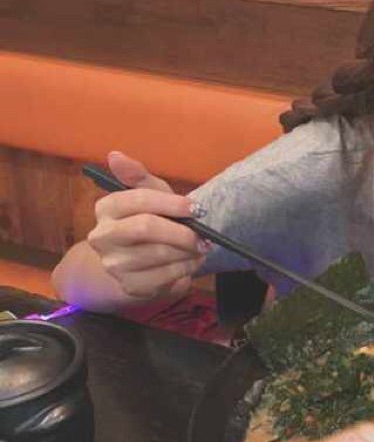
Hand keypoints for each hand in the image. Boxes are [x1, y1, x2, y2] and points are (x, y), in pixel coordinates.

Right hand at [87, 152, 208, 299]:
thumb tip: (115, 155)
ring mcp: (114, 264)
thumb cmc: (147, 224)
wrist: (135, 268)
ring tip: (199, 249)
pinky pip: (166, 276)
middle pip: (146, 228)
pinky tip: (190, 263)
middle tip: (203, 236)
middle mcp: (103, 236)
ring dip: (188, 252)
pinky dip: (186, 269)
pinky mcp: (130, 286)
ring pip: (160, 254)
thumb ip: (138, 178)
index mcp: (106, 208)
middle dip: (181, 232)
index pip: (138, 199)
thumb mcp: (148, 197)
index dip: (171, 203)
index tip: (197, 209)